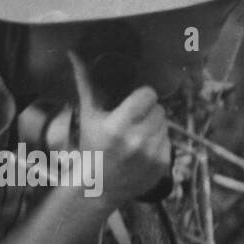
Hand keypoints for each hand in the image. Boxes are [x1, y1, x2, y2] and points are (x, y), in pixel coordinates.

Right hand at [69, 50, 169, 207]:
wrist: (98, 189)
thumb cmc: (91, 149)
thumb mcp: (88, 117)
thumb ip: (86, 85)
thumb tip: (75, 54)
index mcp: (118, 126)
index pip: (148, 95)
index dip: (142, 97)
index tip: (134, 102)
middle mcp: (138, 141)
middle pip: (159, 109)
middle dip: (147, 112)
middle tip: (133, 120)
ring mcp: (153, 155)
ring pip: (165, 125)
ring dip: (154, 126)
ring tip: (137, 135)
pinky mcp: (163, 166)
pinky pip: (169, 142)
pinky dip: (159, 143)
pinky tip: (143, 150)